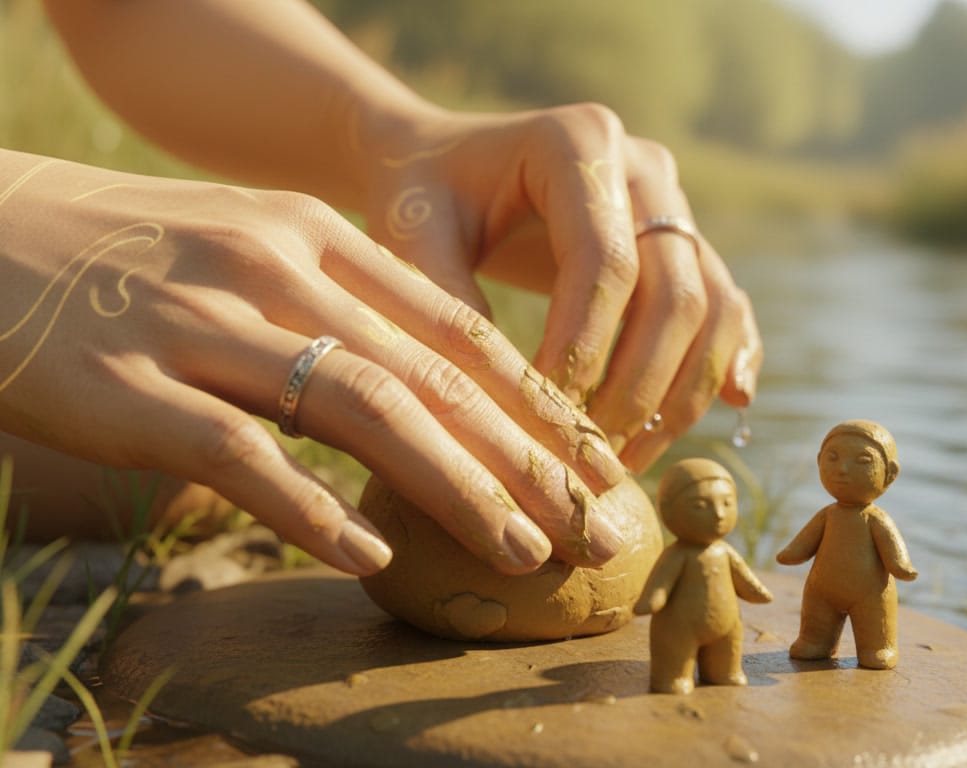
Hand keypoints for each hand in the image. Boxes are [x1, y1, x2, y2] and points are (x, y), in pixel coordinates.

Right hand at [0, 152, 626, 575]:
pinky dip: (313, 507)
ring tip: (523, 552)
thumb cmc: (125, 253)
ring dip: (457, 487)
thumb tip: (427, 387)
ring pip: (364, 409)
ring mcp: (202, 327)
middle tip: (598, 524)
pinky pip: (242, 456)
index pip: (454, 326)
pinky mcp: (130, 388)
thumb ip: (334, 301)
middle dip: (530, 458)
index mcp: (313, 234)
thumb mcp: (245, 246)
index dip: (537, 400)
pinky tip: (372, 554)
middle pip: (432, 374)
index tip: (597, 459)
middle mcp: (273, 271)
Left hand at [357, 103, 763, 471]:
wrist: (446, 166)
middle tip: (588, 452)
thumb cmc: (422, 196)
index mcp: (579, 141)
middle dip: (637, 385)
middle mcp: (644, 166)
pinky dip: (727, 359)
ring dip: (681, 392)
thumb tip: (501, 397)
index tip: (547, 417)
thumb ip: (449, 300)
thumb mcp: (413, 236)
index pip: (605, 261)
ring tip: (629, 458)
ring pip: (712, 306)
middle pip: (674, 289)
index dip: (585, 348)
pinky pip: (726, 305)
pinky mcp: (685, 244)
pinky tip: (728, 406)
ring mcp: (674, 204)